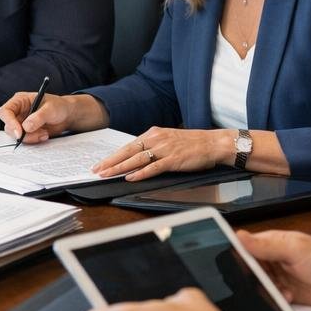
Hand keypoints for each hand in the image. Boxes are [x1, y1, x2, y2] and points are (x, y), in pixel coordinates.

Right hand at [0, 92, 105, 144]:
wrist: (66, 115)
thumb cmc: (58, 106)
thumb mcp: (50, 109)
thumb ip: (38, 117)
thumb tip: (26, 127)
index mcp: (19, 101)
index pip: (5, 111)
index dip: (9, 122)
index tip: (19, 133)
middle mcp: (18, 112)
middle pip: (8, 126)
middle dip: (22, 134)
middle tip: (37, 134)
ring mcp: (21, 123)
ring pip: (16, 135)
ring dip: (30, 137)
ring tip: (44, 133)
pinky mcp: (26, 132)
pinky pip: (25, 140)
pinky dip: (34, 140)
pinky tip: (44, 134)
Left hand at [93, 126, 232, 180]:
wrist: (213, 143)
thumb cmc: (192, 144)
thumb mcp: (168, 140)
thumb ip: (152, 147)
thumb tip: (136, 159)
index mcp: (153, 133)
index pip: (128, 146)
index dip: (113, 155)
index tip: (100, 163)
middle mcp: (156, 139)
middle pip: (128, 152)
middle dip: (110, 162)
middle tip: (96, 170)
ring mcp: (164, 149)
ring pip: (137, 159)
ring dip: (120, 168)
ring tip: (107, 174)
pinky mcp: (173, 159)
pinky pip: (153, 167)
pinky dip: (140, 173)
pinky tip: (130, 177)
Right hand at [236, 229, 310, 306]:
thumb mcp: (296, 248)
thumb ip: (267, 245)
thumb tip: (240, 237)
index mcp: (270, 244)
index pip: (243, 249)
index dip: (235, 256)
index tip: (234, 264)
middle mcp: (271, 261)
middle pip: (247, 271)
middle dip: (251, 278)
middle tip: (261, 281)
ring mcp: (278, 279)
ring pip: (258, 287)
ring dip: (266, 291)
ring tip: (282, 289)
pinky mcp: (285, 295)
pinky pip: (271, 300)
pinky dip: (276, 301)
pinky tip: (288, 297)